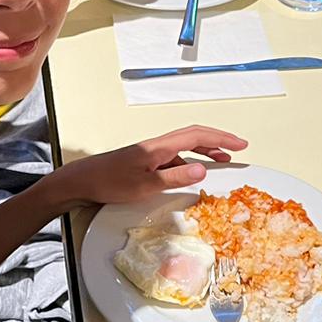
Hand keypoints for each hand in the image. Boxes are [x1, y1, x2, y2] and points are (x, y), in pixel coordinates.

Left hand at [48, 125, 247, 209]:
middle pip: (194, 136)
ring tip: (221, 159)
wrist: (81, 181)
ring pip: (185, 146)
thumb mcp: (145, 185)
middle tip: (237, 148)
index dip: (221, 139)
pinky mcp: (145, 162)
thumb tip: (202, 169)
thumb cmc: (109, 182)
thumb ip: (175, 177)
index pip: (198, 137)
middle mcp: (158, 146)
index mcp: (160, 147)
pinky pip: (175, 157)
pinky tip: (192, 172)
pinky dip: (189, 161)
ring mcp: (151, 153)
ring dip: (205, 150)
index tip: (240, 144)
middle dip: (218, 140)